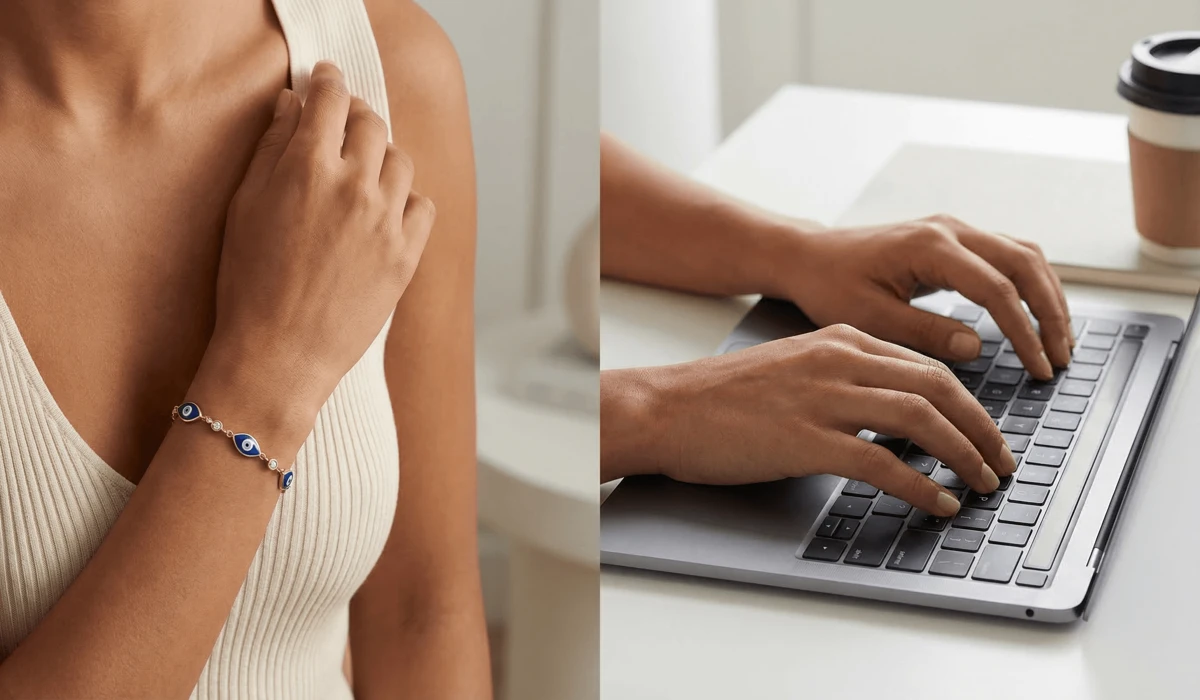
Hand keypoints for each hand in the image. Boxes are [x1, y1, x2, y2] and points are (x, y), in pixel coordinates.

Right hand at [209, 62, 433, 411]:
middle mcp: (354, 187)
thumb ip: (272, 148)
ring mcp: (386, 222)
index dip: (329, 82)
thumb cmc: (248, 283)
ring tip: (363, 170)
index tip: (327, 80)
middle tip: (345, 122)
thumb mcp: (244, 206)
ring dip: (382, 157)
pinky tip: (387, 209)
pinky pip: (423, 207)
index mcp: (308, 168)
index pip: (331, 100)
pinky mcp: (407, 255)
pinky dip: (407, 200)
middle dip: (356, 115)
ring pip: (401, 162)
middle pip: (372, 124)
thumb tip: (293, 106)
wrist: (278, 354)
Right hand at [653, 325, 1017, 516]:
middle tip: (1001, 462)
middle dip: (982, 429)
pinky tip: (937, 502)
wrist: (667, 407)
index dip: (969, 404)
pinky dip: (919, 484)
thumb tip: (893, 419)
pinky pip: (882, 462)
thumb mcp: (794, 369)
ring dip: (964, 455)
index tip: (986, 433)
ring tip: (982, 484)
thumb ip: (844, 382)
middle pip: (938, 388)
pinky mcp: (807, 439)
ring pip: (921, 419)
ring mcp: (824, 398)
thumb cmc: (722, 396)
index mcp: (840, 341)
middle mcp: (840, 361)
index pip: (926, 367)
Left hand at [777, 215, 1071, 380]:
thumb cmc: (829, 285)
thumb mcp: (868, 317)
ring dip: (1047, 296)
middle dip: (1050, 312)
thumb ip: (924, 332)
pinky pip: (1008, 255)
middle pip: (1025, 263)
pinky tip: (1035, 316)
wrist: (809, 257)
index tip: (1039, 367)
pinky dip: (1029, 284)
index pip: (996, 289)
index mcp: (929, 247)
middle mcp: (949, 230)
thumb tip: (976, 348)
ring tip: (1059, 341)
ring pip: (1024, 254)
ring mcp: (954, 230)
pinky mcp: (953, 239)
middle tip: (1061, 358)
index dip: (1024, 331)